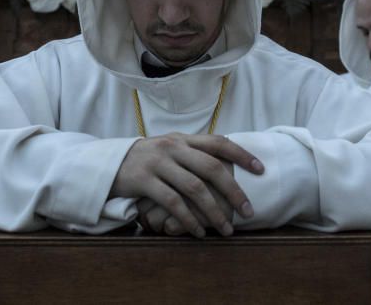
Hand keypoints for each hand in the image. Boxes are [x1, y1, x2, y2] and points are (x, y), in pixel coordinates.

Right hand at [111, 133, 262, 238]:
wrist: (109, 163)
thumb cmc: (147, 160)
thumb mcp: (170, 149)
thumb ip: (194, 151)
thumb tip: (228, 155)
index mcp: (183, 139)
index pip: (218, 142)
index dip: (242, 154)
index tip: (261, 169)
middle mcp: (172, 147)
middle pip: (211, 167)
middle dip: (234, 191)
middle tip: (248, 212)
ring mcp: (157, 163)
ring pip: (194, 188)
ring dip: (214, 212)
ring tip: (227, 230)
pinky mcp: (143, 180)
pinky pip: (172, 203)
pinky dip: (189, 219)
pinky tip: (198, 232)